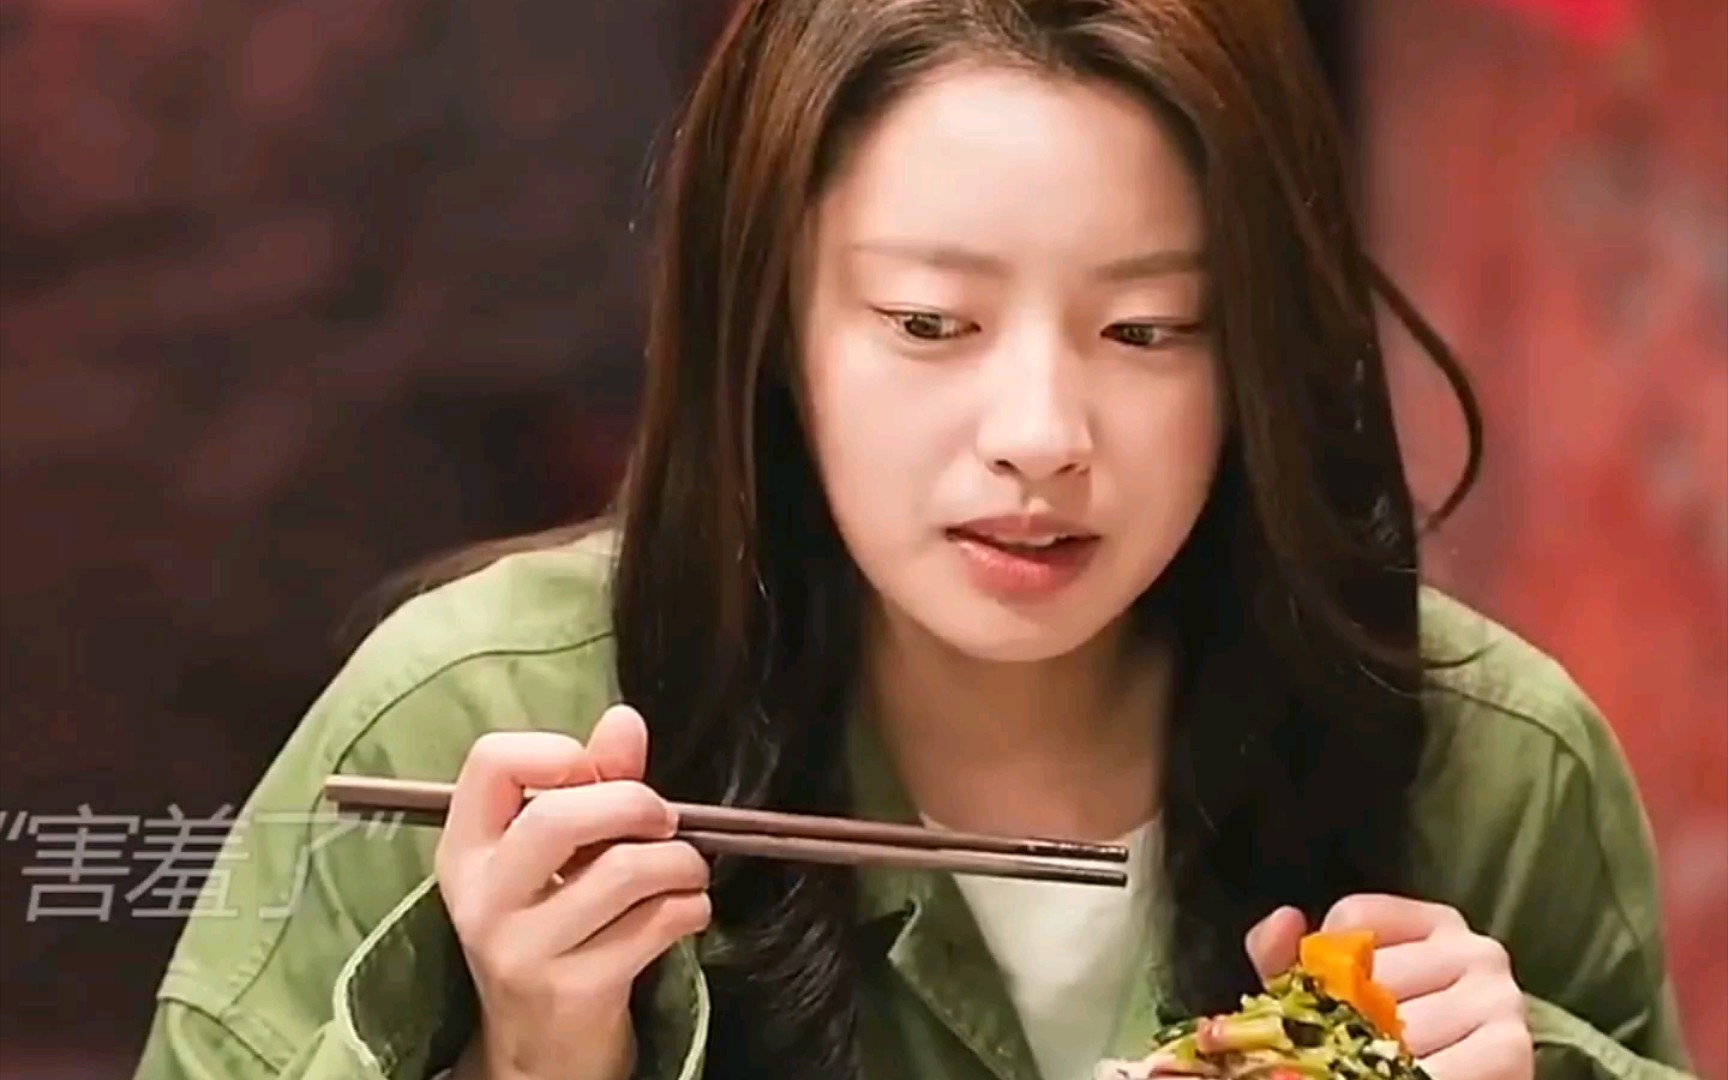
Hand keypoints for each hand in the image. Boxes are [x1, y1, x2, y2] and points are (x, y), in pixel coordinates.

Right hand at [437, 706, 712, 1079]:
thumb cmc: (556, 929)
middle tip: (663, 820)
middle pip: (558, 818)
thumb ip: (594, 782)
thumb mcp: (560, 856)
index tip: (595, 770)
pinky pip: (654, 925)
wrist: (542, 1047)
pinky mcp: (574, 992)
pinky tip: (687, 909)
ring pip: (622, 873)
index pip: (490, 763)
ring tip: (687, 869)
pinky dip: (691, 906)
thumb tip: (624, 719)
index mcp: (466, 850)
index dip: (555, 750)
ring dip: (680, 862)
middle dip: (633, 803)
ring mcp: (523, 950)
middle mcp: (483, 899)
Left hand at [1246, 896, 1532, 1079]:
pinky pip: (1435, 1069)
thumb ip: (1292, 960)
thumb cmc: (1393, 1044)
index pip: (1353, 919)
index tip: (1317, 1000)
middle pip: (1374, 977)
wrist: (1460, 1078)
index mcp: (1434, 924)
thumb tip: (1286, 919)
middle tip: (1331, 1050)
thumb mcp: (1337, 996)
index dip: (1319, 966)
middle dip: (1340, 1022)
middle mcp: (1476, 949)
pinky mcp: (1510, 1049)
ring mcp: (1499, 998)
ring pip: (1400, 1027)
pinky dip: (1409, 1077)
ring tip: (1359, 1064)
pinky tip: (1397, 1077)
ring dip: (1367, 1059)